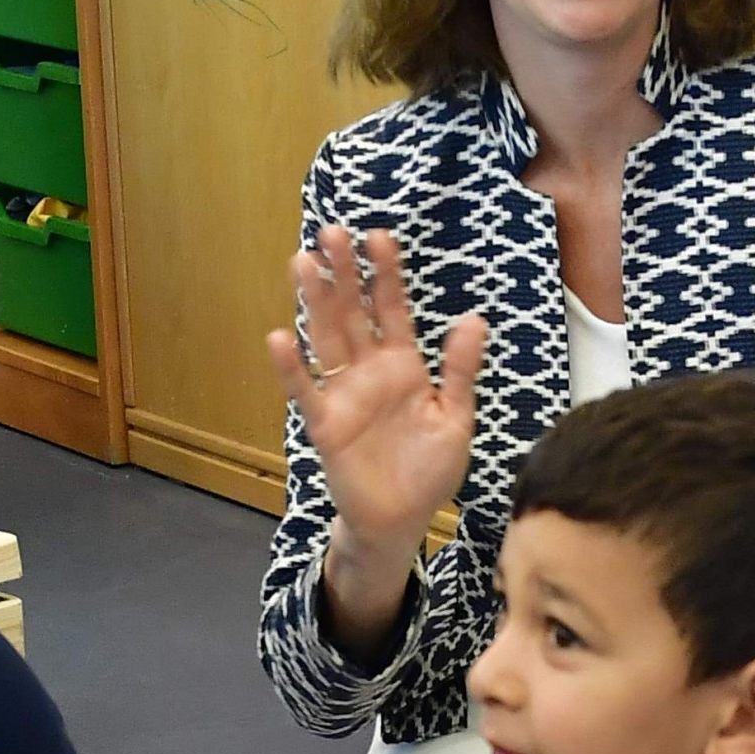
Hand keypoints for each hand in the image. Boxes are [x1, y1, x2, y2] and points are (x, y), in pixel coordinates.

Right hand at [267, 223, 488, 561]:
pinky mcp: (326, 424)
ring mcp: (344, 394)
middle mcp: (369, 372)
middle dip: (343, 274)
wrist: (403, 522)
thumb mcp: (456, 419)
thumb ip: (460, 371)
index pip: (391, 309)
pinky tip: (280, 338)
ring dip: (314, 302)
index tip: (379, 238)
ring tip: (303, 262)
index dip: (384, 274)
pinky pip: (306, 391)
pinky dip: (293, 367)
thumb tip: (473, 319)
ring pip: (326, 338)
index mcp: (404, 366)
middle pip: (352, 313)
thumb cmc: (429, 471)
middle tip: (332, 232)